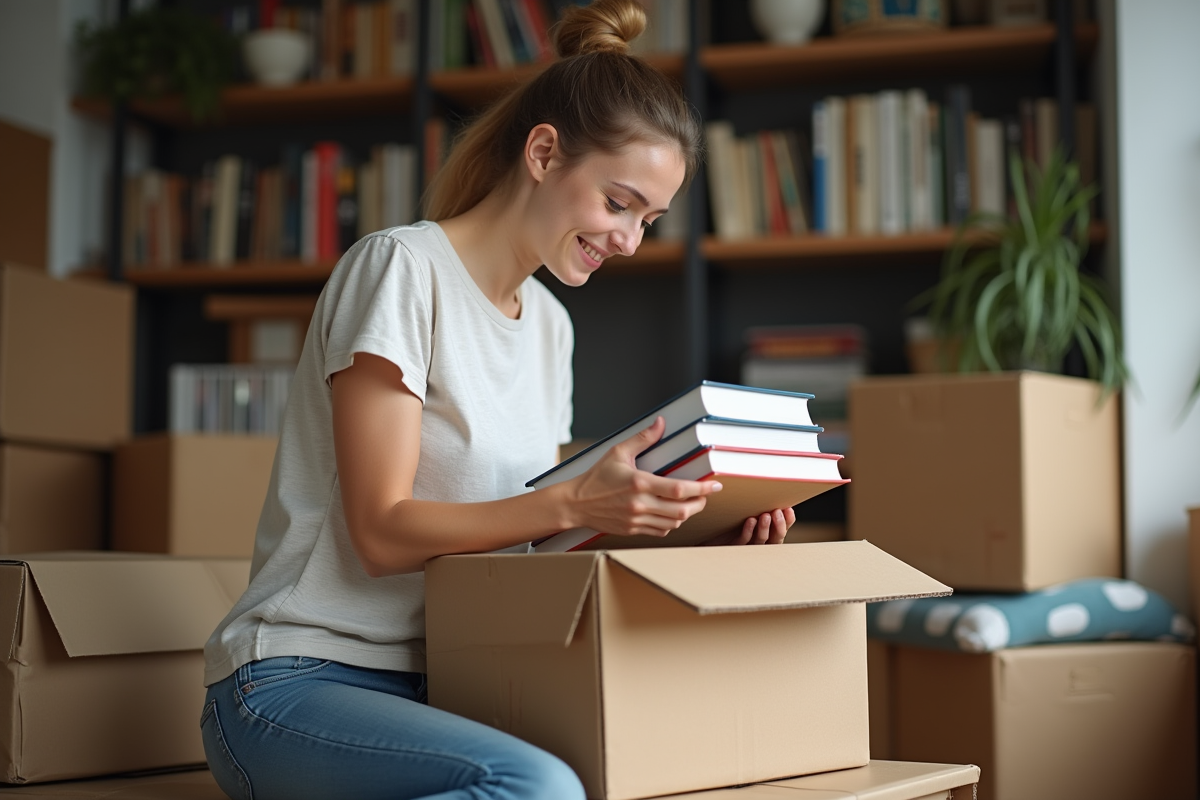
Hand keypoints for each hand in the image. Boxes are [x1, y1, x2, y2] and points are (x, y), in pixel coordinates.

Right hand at [565, 416, 721, 536]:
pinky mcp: (633, 530)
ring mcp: (637, 520)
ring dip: (687, 514)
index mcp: (639, 483)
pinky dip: (672, 524)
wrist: (575, 504)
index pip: (679, 489)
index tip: (714, 485)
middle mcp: (640, 504)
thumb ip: (642, 438)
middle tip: (705, 496)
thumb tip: (660, 423)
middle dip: (699, 503)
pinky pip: (661, 531)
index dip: (701, 488)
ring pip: (674, 523)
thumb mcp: (618, 452)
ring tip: (692, 504)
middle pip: (682, 510)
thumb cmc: (596, 478)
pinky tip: (672, 514)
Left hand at [703, 507, 795, 545]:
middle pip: (774, 539)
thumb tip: (768, 485)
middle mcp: (756, 541)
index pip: (780, 529)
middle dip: (779, 525)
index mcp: (763, 532)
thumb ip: (757, 503)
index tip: (789, 509)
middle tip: (777, 512)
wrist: (702, 530)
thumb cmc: (726, 518)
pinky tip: (750, 521)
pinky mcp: (730, 547)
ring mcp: (744, 546)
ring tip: (766, 515)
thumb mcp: (744, 509)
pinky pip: (742, 542)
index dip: (787, 521)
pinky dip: (748, 532)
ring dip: (764, 528)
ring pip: (760, 542)